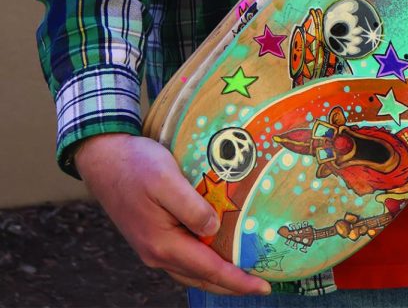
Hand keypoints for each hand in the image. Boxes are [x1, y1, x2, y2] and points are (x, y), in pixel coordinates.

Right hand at [74, 133, 269, 295]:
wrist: (104, 160)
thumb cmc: (136, 165)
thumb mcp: (166, 179)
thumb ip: (191, 207)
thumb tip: (214, 232)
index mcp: (163, 244)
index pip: (209, 270)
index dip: (237, 281)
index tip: (263, 288)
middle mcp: (157, 254)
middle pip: (202, 278)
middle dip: (232, 285)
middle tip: (261, 287)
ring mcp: (152, 247)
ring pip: (191, 272)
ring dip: (218, 277)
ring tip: (243, 275)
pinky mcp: (151, 237)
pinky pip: (183, 260)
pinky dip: (203, 264)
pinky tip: (214, 253)